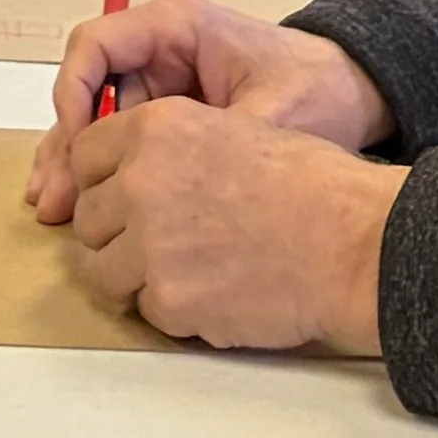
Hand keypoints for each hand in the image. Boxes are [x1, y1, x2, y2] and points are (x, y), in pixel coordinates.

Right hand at [27, 0, 390, 222]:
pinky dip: (99, 174)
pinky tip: (78, 210)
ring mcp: (159, 83)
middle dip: (67, 145)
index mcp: (176, 27)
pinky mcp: (167, 118)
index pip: (97, 45)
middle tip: (53, 199)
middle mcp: (157, 50)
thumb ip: (219, 138)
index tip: (80, 150)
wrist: (355, 95)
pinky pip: (119, 141)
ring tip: (52, 211)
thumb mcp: (271, 114)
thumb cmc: (317, 89)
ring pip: (97, 121)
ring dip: (73, 165)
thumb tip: (163, 178)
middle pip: (88, 89)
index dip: (75, 94)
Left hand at [44, 98, 403, 355]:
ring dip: (138, 275)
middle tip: (167, 241)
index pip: (84, 155)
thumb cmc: (312, 188)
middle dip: (118, 233)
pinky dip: (173, 309)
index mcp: (157, 128)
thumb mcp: (232, 129)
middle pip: (88, 217)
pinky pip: (145, 309)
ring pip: (104, 270)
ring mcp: (149, 244)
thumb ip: (169, 150)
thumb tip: (126, 177)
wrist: (353, 242)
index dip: (106, 180)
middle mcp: (141, 180)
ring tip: (193, 269)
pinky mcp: (168, 300)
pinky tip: (216, 292)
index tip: (125, 197)